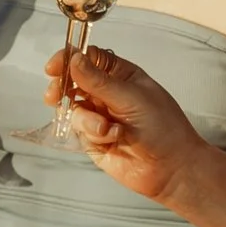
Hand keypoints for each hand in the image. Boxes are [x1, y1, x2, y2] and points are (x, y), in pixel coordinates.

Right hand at [53, 46, 204, 202]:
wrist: (171, 169)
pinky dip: (92, 134)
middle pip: (72, 81)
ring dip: (88, 119)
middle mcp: (107, 93)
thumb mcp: (132, 98)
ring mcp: (98, 116)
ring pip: (74, 108)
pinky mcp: (93, 138)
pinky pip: (79, 130)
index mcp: (121, 75)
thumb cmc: (164, 128)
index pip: (89, 58)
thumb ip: (99, 81)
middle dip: (62, 88)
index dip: (70, 58)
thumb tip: (74, 59)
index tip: (54, 67)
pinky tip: (111, 139)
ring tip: (107, 129)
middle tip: (55, 95)